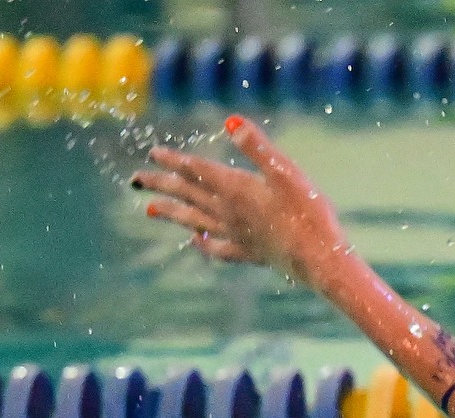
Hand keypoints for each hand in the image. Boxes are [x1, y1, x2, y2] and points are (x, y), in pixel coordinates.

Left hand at [132, 115, 349, 288]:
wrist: (319, 259)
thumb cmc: (308, 214)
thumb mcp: (286, 173)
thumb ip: (257, 147)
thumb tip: (231, 119)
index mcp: (234, 189)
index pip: (196, 170)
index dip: (173, 160)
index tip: (152, 154)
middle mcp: (227, 212)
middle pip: (186, 195)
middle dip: (160, 185)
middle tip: (135, 180)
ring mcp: (236, 235)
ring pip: (193, 221)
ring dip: (170, 213)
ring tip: (150, 210)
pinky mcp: (249, 253)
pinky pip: (217, 248)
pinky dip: (202, 244)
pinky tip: (196, 242)